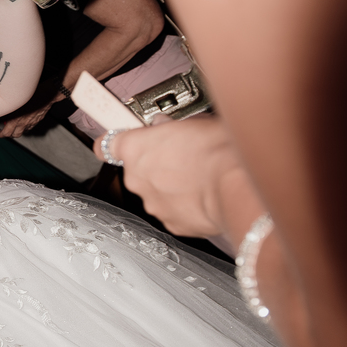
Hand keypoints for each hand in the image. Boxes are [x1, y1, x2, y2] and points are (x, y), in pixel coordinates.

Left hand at [0, 92, 62, 138]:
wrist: (45, 94)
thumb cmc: (29, 95)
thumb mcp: (14, 102)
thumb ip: (7, 110)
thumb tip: (1, 112)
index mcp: (16, 120)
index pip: (6, 133)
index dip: (1, 134)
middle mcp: (23, 124)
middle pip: (14, 135)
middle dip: (9, 134)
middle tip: (5, 131)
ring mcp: (31, 123)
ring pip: (23, 131)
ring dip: (17, 130)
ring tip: (14, 125)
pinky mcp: (37, 121)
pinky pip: (29, 127)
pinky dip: (25, 126)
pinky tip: (24, 121)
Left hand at [91, 115, 254, 236]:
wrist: (239, 188)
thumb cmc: (219, 151)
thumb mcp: (195, 122)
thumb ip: (172, 126)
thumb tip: (168, 125)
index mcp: (135, 148)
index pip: (108, 145)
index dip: (117, 142)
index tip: (123, 138)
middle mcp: (137, 179)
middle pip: (138, 169)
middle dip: (156, 163)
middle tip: (182, 155)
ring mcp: (153, 203)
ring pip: (157, 191)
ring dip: (172, 185)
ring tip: (200, 176)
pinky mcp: (171, 223)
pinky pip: (174, 210)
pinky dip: (186, 204)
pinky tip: (205, 194)